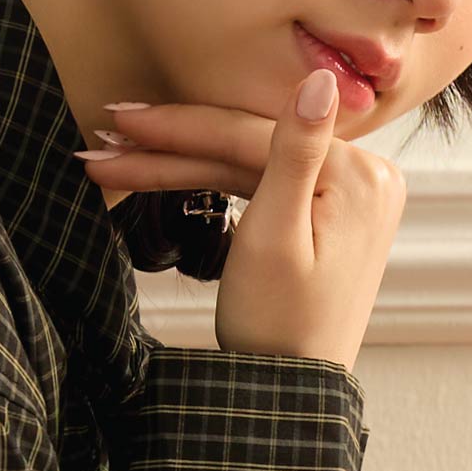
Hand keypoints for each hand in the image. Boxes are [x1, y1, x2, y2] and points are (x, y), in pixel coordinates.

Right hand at [79, 69, 405, 375]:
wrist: (290, 392)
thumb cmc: (280, 327)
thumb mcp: (277, 237)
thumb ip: (295, 153)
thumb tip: (323, 78)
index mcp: (359, 177)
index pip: (251, 136)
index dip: (180, 128)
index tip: (119, 122)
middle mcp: (366, 178)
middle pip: (249, 147)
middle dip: (172, 146)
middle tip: (105, 137)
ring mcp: (351, 196)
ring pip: (249, 166)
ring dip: (181, 164)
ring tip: (115, 162)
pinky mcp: (331, 214)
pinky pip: (264, 186)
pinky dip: (215, 183)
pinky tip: (163, 171)